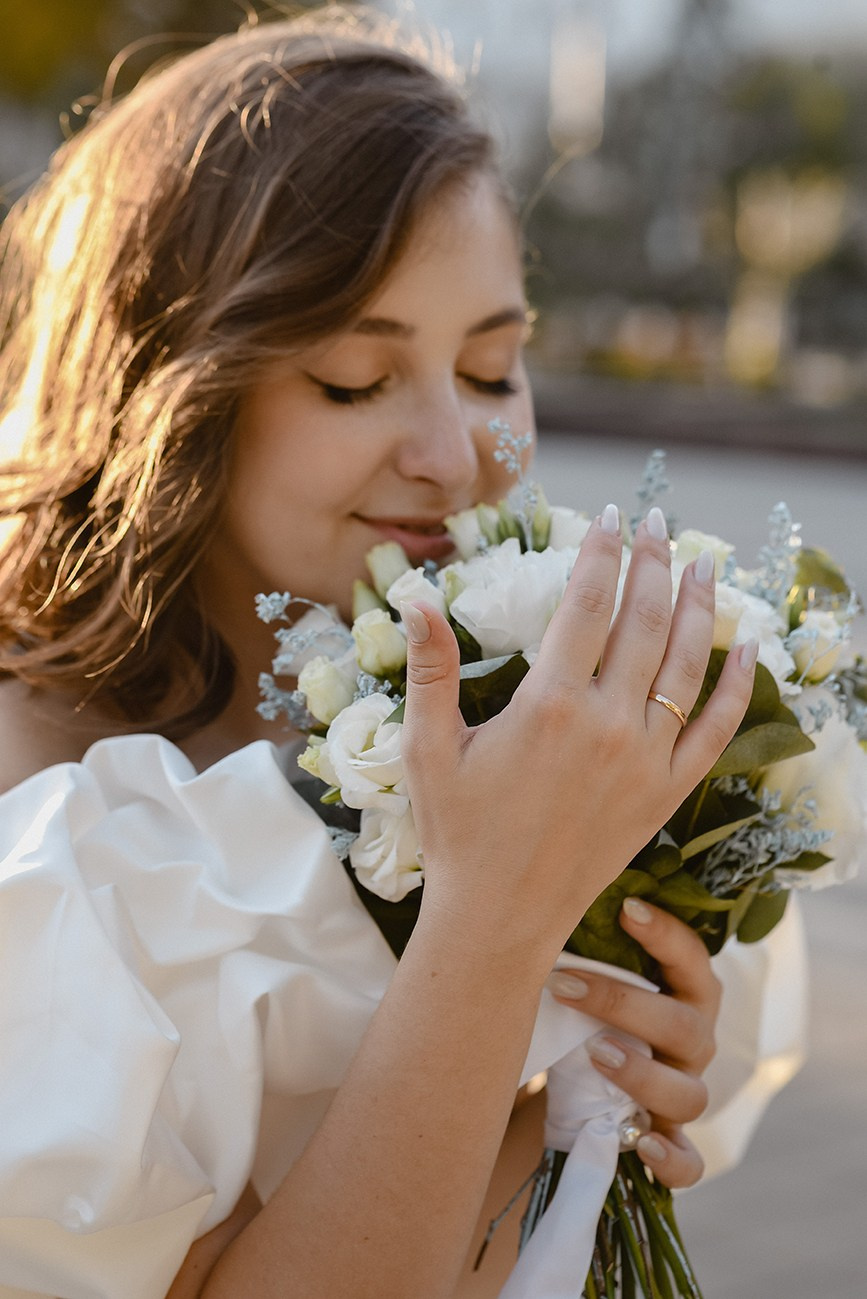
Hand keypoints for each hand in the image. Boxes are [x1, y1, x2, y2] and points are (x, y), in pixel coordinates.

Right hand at [400, 507, 756, 965]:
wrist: (500, 916)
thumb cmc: (456, 831)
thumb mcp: (427, 747)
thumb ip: (430, 668)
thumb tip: (416, 597)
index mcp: (549, 705)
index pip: (587, 603)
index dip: (601, 552)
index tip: (610, 517)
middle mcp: (607, 724)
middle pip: (643, 621)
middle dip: (653, 563)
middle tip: (658, 523)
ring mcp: (645, 760)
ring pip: (685, 665)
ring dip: (698, 607)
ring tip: (704, 564)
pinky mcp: (665, 793)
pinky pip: (714, 731)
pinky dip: (734, 687)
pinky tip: (747, 651)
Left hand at [548, 899, 719, 1187]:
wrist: (573, 1090)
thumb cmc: (584, 1014)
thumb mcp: (587, 977)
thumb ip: (580, 942)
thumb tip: (534, 891)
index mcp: (685, 993)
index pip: (692, 958)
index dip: (666, 933)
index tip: (625, 906)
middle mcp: (693, 1043)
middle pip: (685, 1026)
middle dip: (625, 1005)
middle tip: (566, 986)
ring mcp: (684, 1095)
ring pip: (689, 1094)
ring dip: (642, 1075)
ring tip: (594, 1055)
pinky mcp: (670, 1146)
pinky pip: (687, 1163)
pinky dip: (670, 1158)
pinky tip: (640, 1144)